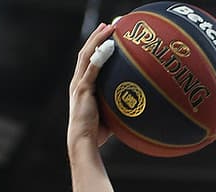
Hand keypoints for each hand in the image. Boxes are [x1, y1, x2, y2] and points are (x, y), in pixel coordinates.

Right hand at [67, 22, 116, 151]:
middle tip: (108, 25)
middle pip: (86, 52)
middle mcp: (77, 81)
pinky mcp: (82, 89)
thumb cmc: (97, 133)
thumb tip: (138, 107)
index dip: (95, 46)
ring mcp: (79, 84)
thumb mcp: (109, 115)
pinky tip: (110, 46)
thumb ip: (118, 106)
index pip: (87, 61)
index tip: (106, 36)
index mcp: (82, 86)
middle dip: (96, 37)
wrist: (83, 141)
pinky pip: (92, 68)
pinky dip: (100, 55)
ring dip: (98, 39)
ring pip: (87, 55)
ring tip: (109, 28)